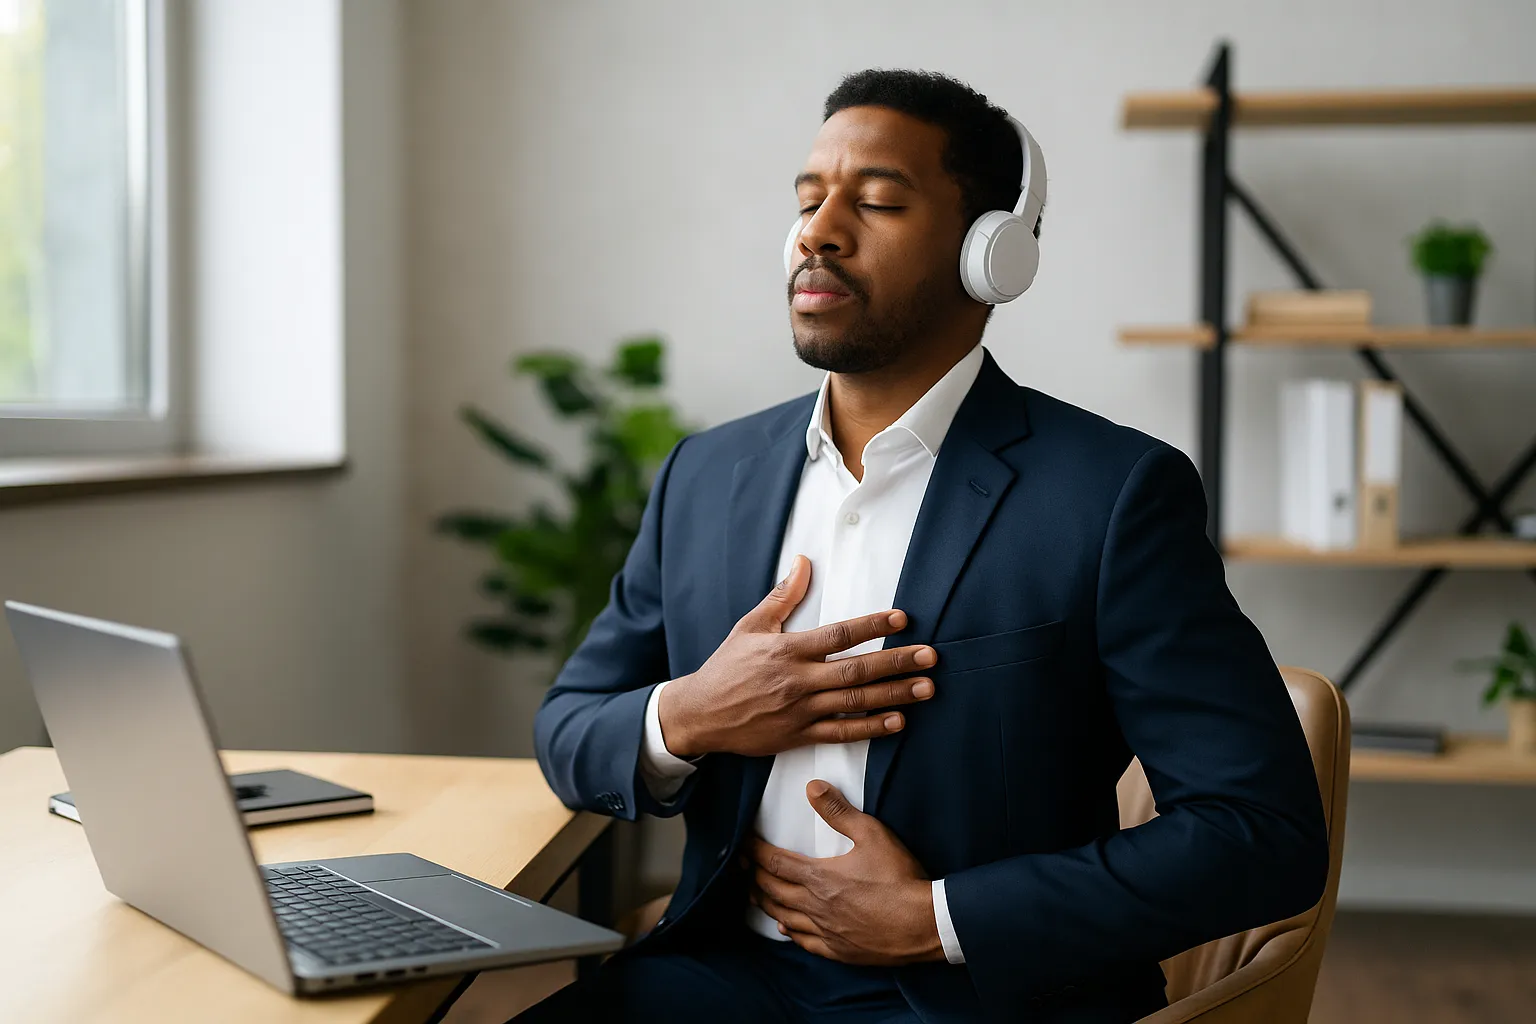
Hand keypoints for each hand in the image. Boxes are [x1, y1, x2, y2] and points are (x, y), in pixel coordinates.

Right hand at [658, 556, 937, 757]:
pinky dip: (870, 728)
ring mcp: (800, 711)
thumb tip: (804, 561)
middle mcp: (797, 680)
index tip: (901, 618)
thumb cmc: (726, 667)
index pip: (838, 635)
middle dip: (896, 662)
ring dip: (893, 695)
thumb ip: (782, 596)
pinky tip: (897, 722)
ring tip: (925, 688)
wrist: (700, 714)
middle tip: (929, 656)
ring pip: (854, 703)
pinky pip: (841, 733)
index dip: (872, 625)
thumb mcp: (750, 626)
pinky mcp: (798, 735)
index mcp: (788, 650)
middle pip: (855, 670)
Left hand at [747, 780, 945, 965]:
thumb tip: (812, 788)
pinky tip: (785, 927)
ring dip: (765, 902)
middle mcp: (815, 906)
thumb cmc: (900, 878)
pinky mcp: (839, 950)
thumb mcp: (873, 834)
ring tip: (754, 891)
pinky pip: (805, 942)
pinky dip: (789, 931)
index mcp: (820, 877)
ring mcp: (826, 931)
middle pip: (772, 889)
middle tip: (741, 864)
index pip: (774, 862)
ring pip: (783, 917)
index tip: (742, 843)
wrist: (924, 924)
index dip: (754, 851)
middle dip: (753, 874)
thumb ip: (839, 812)